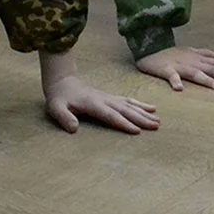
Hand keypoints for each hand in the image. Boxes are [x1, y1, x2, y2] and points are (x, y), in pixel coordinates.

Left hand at [44, 74, 160, 133]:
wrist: (62, 82)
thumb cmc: (59, 98)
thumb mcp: (55, 108)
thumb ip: (64, 118)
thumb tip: (74, 129)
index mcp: (92, 104)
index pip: (110, 115)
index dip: (123, 123)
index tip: (137, 131)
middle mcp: (104, 100)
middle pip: (125, 110)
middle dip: (141, 118)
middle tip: (156, 126)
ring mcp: (109, 97)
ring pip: (130, 105)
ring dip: (144, 112)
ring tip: (158, 120)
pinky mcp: (111, 97)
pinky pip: (129, 101)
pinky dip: (141, 105)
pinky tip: (152, 108)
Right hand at [136, 46, 213, 91]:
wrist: (150, 48)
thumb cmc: (171, 52)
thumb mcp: (190, 50)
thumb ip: (205, 53)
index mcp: (198, 59)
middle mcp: (192, 62)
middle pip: (213, 69)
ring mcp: (180, 66)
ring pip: (196, 73)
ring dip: (207, 80)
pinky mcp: (166, 70)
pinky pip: (171, 77)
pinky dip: (175, 82)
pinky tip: (179, 89)